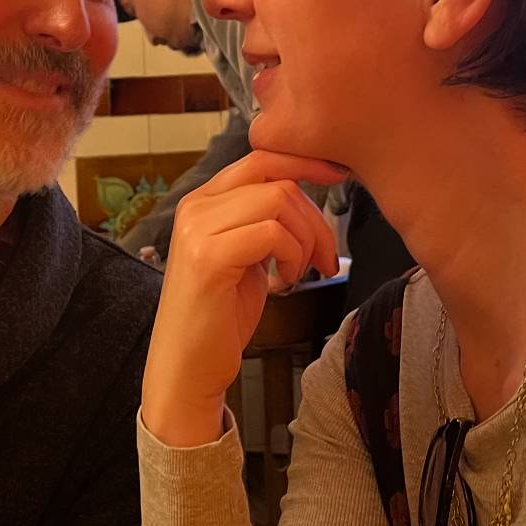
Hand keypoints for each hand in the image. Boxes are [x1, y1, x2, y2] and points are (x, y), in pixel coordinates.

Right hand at [141, 151, 344, 447]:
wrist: (187, 368)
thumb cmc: (220, 317)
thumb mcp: (246, 256)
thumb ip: (263, 220)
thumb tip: (305, 195)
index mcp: (202, 201)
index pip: (261, 157)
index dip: (305, 160)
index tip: (339, 173)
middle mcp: (195, 207)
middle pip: (276, 177)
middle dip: (315, 215)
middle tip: (326, 258)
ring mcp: (198, 229)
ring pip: (278, 200)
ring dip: (306, 239)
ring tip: (298, 273)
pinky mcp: (208, 257)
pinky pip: (272, 232)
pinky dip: (293, 256)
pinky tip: (284, 283)